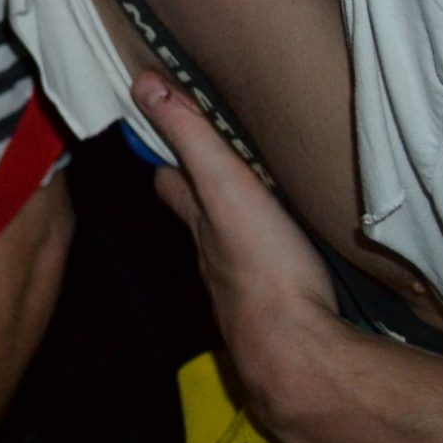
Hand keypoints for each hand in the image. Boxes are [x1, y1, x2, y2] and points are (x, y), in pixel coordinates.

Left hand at [136, 73, 349, 438]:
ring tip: (254, 214)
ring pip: (232, 254)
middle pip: (199, 220)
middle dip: (199, 194)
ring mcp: (246, 294)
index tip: (161, 132)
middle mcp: (214, 260)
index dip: (165, 157)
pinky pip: (271, 285)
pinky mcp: (283, 320)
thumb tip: (143, 84)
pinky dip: (272, 270)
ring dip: (237, 234)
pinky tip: (289, 271)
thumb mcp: (225, 188)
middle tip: (210, 168)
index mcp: (202, 225)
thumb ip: (192, 138)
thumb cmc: (262, 268)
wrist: (299, 358)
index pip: (171, 181)